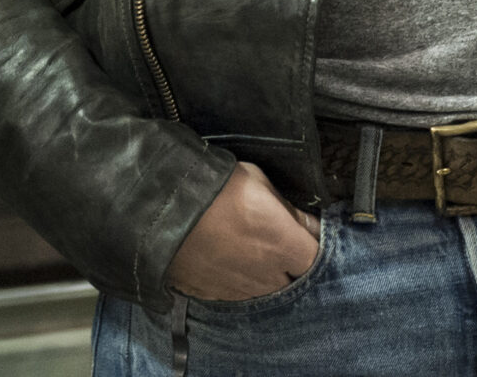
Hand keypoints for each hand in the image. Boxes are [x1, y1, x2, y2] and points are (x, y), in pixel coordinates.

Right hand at [169, 162, 320, 301]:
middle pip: (294, 281)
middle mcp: (267, 274)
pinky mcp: (215, 295)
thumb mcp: (256, 180)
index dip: (313, 247)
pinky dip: (239, 280)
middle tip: (276, 241)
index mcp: (283, 244)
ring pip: (265, 290)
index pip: (317, 259)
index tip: (307, 234)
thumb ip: (287, 208)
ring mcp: (240, 289)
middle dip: (291, 264)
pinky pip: (238, 293)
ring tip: (247, 249)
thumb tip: (308, 223)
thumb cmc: (211, 186)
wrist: (159, 207)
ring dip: (265, 275)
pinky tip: (228, 260)